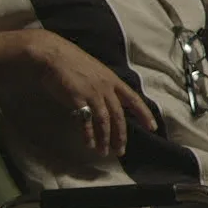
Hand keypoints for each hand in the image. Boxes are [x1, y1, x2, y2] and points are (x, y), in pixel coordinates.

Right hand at [22, 30, 156, 156]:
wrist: (54, 55)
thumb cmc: (74, 63)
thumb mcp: (98, 73)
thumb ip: (105, 87)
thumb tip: (109, 103)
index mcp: (114, 81)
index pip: (134, 100)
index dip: (144, 114)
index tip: (153, 128)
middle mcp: (107, 88)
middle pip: (119, 115)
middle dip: (121, 135)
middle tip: (121, 151)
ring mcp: (93, 94)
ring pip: (104, 121)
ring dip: (105, 138)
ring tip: (104, 152)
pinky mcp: (78, 99)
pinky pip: (86, 121)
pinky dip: (88, 134)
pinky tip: (89, 144)